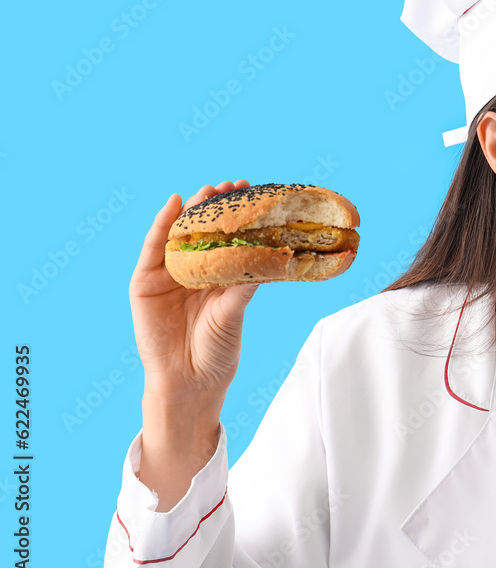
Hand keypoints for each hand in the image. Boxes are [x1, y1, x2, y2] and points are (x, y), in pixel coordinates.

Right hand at [129, 179, 258, 413]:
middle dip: (216, 208)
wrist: (189, 380)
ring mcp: (167, 276)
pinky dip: (162, 224)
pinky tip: (174, 205)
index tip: (254, 194)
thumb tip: (277, 254)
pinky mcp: (144, 282)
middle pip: (203, 232)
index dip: (238, 217)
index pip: (228, 239)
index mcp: (217, 278)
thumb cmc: (217, 349)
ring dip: (192, 211)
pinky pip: (153, 248)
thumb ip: (248, 279)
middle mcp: (192, 272)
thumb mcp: (236, 308)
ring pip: (179, 235)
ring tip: (208, 191)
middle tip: (234, 186)